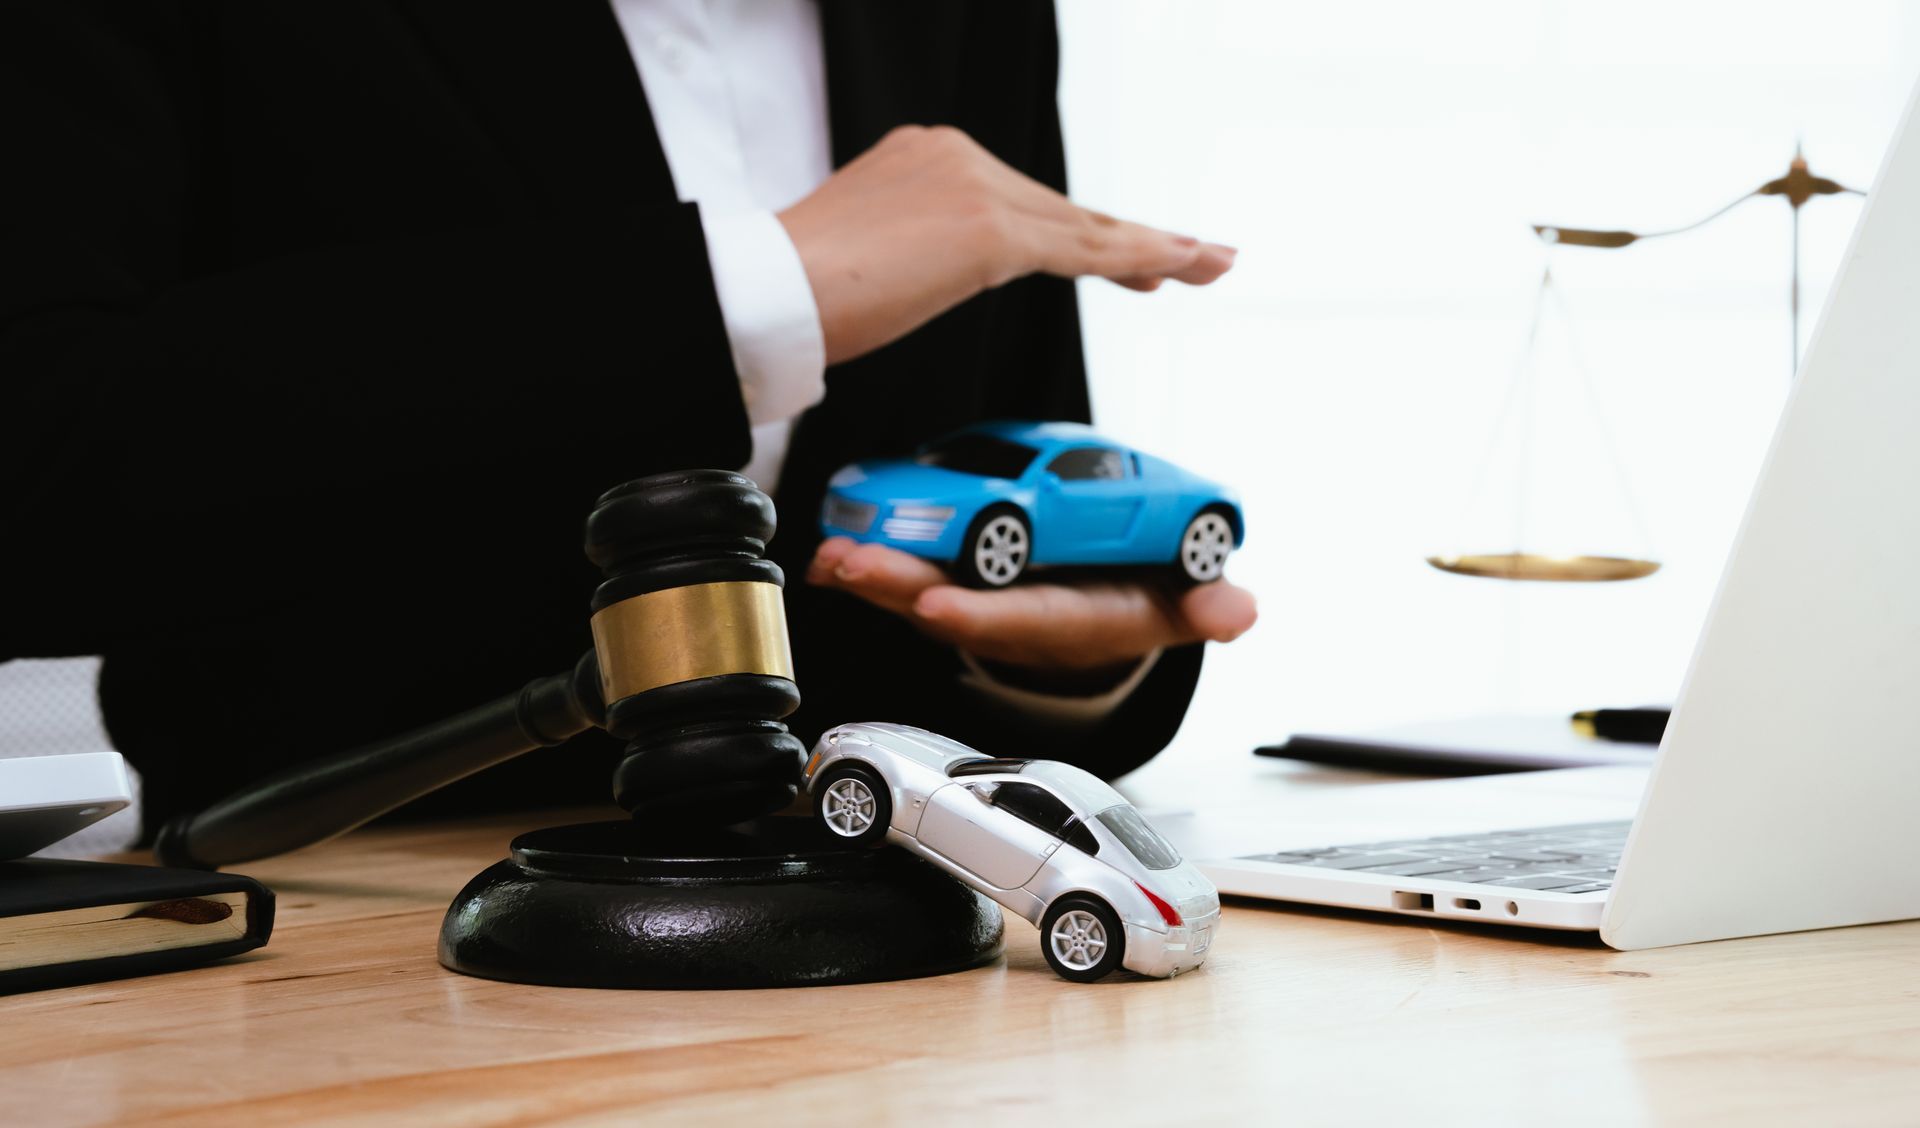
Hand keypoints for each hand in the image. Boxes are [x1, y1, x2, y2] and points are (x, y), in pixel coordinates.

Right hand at [778, 125, 1236, 364]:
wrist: (768, 291)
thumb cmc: (798, 291)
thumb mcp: (868, 253)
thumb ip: (914, 250)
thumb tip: (919, 274)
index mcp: (927, 155)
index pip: (1022, 202)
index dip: (1080, 231)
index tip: (1126, 255)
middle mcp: (959, 156)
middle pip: (1064, 209)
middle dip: (1132, 238)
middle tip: (1196, 256)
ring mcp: (977, 187)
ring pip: (1085, 227)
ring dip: (1154, 249)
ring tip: (1211, 264)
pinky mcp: (991, 231)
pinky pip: (1084, 251)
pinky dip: (1139, 260)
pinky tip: (1181, 268)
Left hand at [807, 538, 1257, 672]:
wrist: (1121, 599)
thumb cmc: (1147, 593)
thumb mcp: (1187, 600)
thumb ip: (1208, 604)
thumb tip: (1238, 611)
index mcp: (1072, 621)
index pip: (1024, 620)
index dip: (982, 615)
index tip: (938, 605)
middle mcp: (1019, 618)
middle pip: (956, 606)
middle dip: (902, 589)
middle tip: (854, 565)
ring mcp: (985, 602)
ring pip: (922, 591)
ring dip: (874, 577)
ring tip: (831, 557)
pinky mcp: (960, 581)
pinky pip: (910, 576)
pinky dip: (869, 567)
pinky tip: (829, 554)